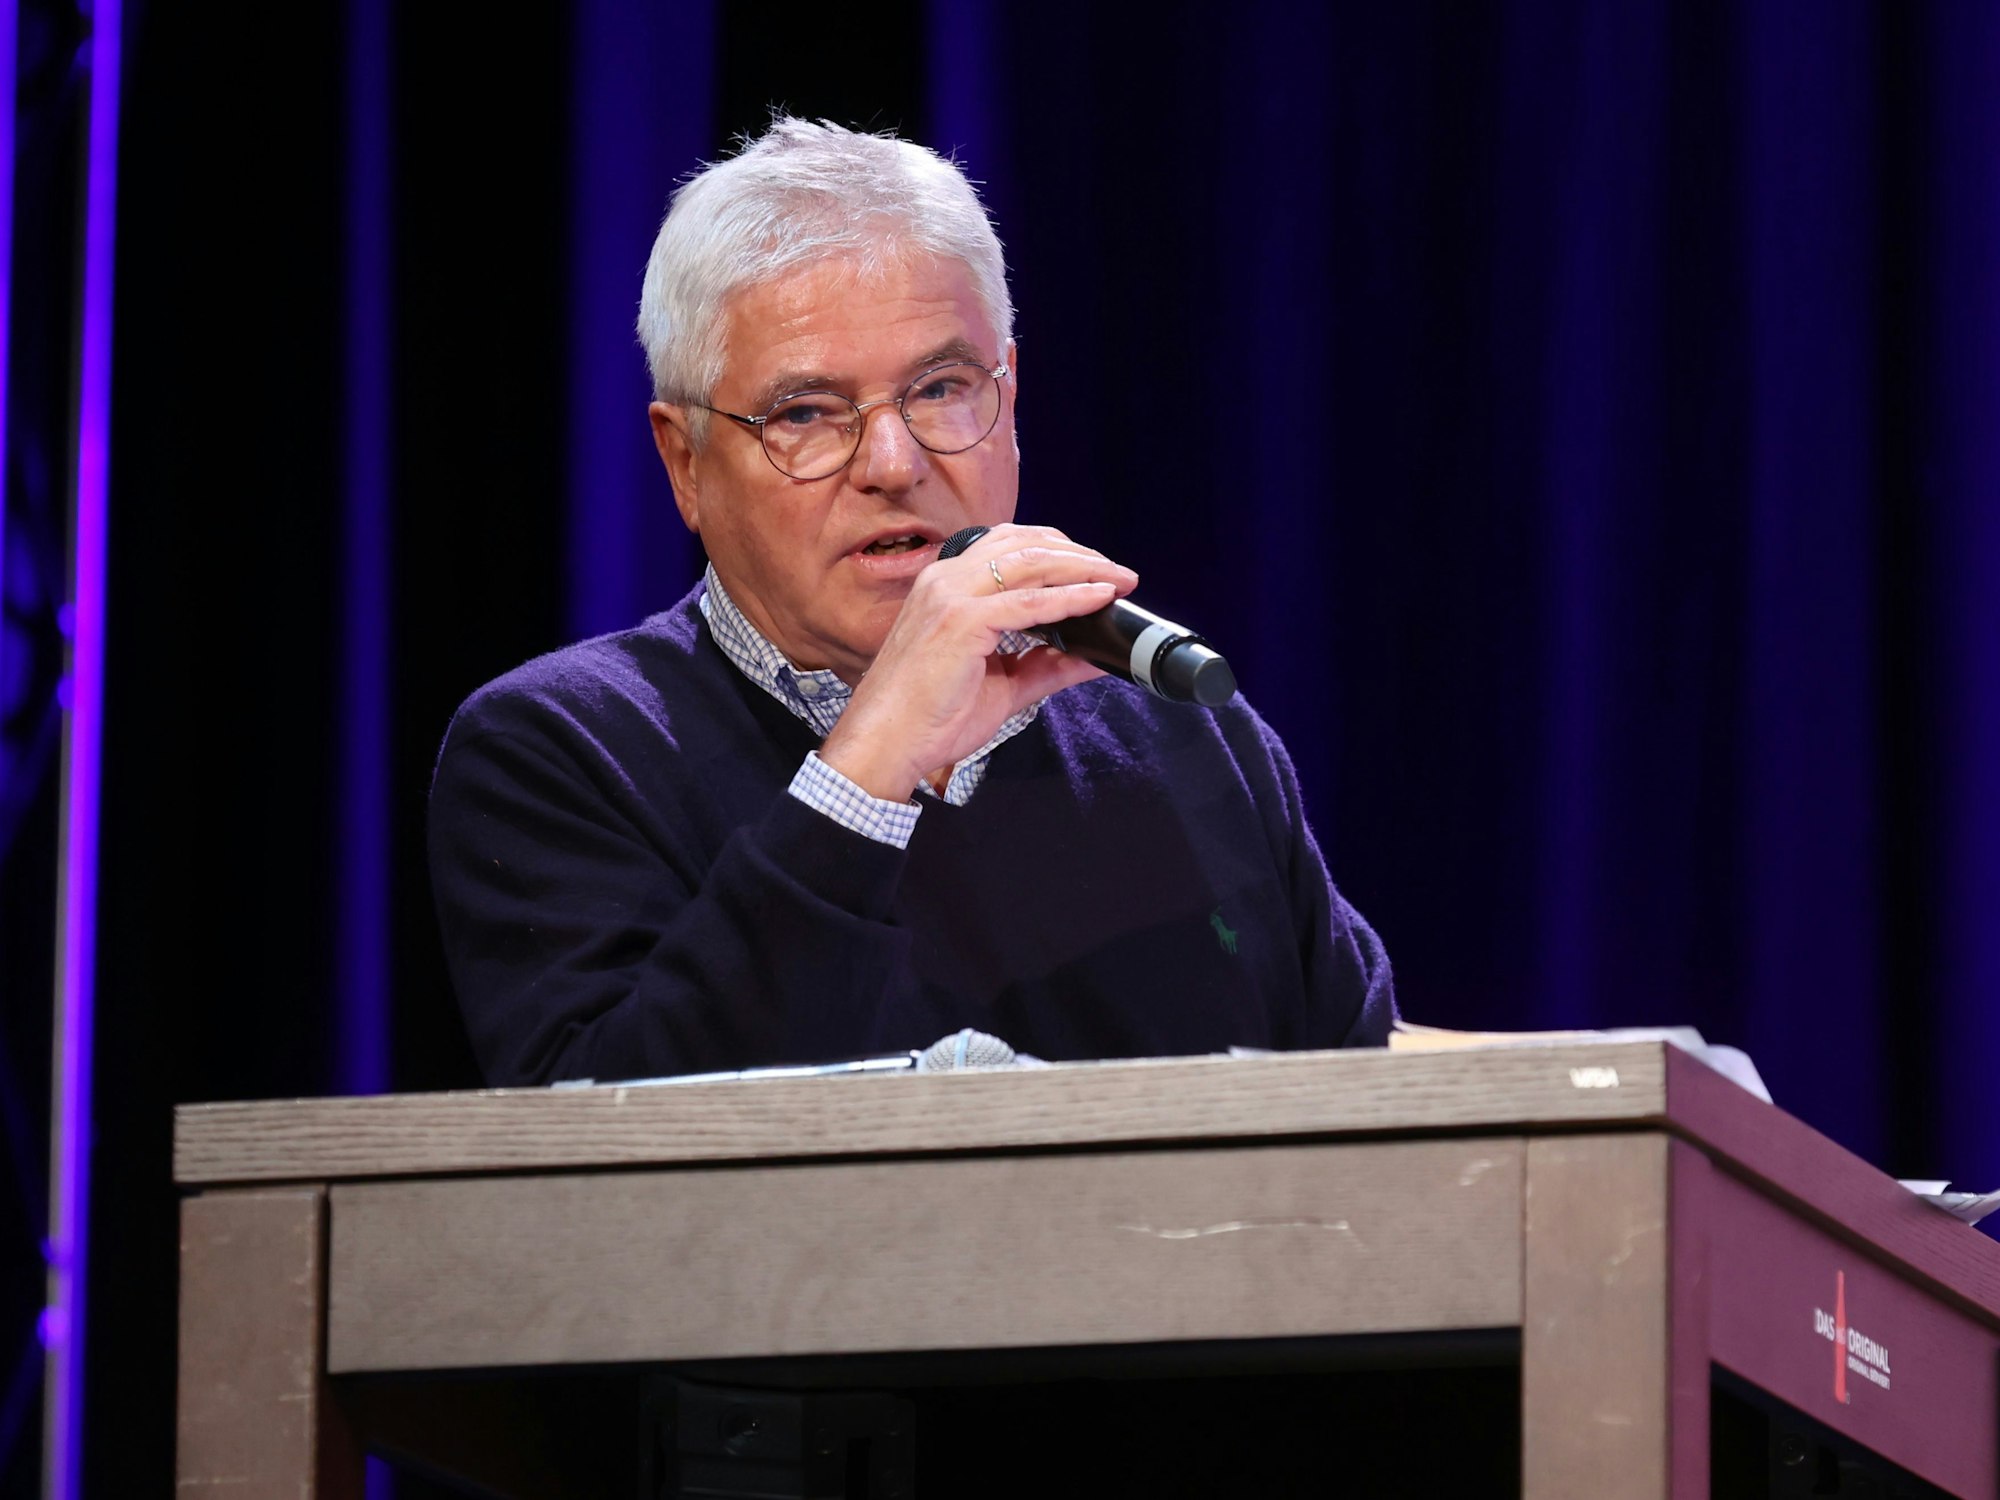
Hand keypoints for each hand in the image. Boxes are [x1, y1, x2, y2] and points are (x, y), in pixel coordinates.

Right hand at [819, 524, 1138, 800]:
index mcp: (946, 585)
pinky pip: (1030, 603)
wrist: (884, 743)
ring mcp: (951, 596)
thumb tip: (1093, 656)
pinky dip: (1070, 598)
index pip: (1009, 546)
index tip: (1098, 569)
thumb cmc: (929, 716)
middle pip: (1026, 544)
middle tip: (1121, 574)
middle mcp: (946, 579)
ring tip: (1119, 580)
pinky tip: (1099, 599)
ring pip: (1031, 563)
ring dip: (1083, 568)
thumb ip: (1045, 665)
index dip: (1059, 551)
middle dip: (1080, 554)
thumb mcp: (1001, 685)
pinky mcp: (961, 622)